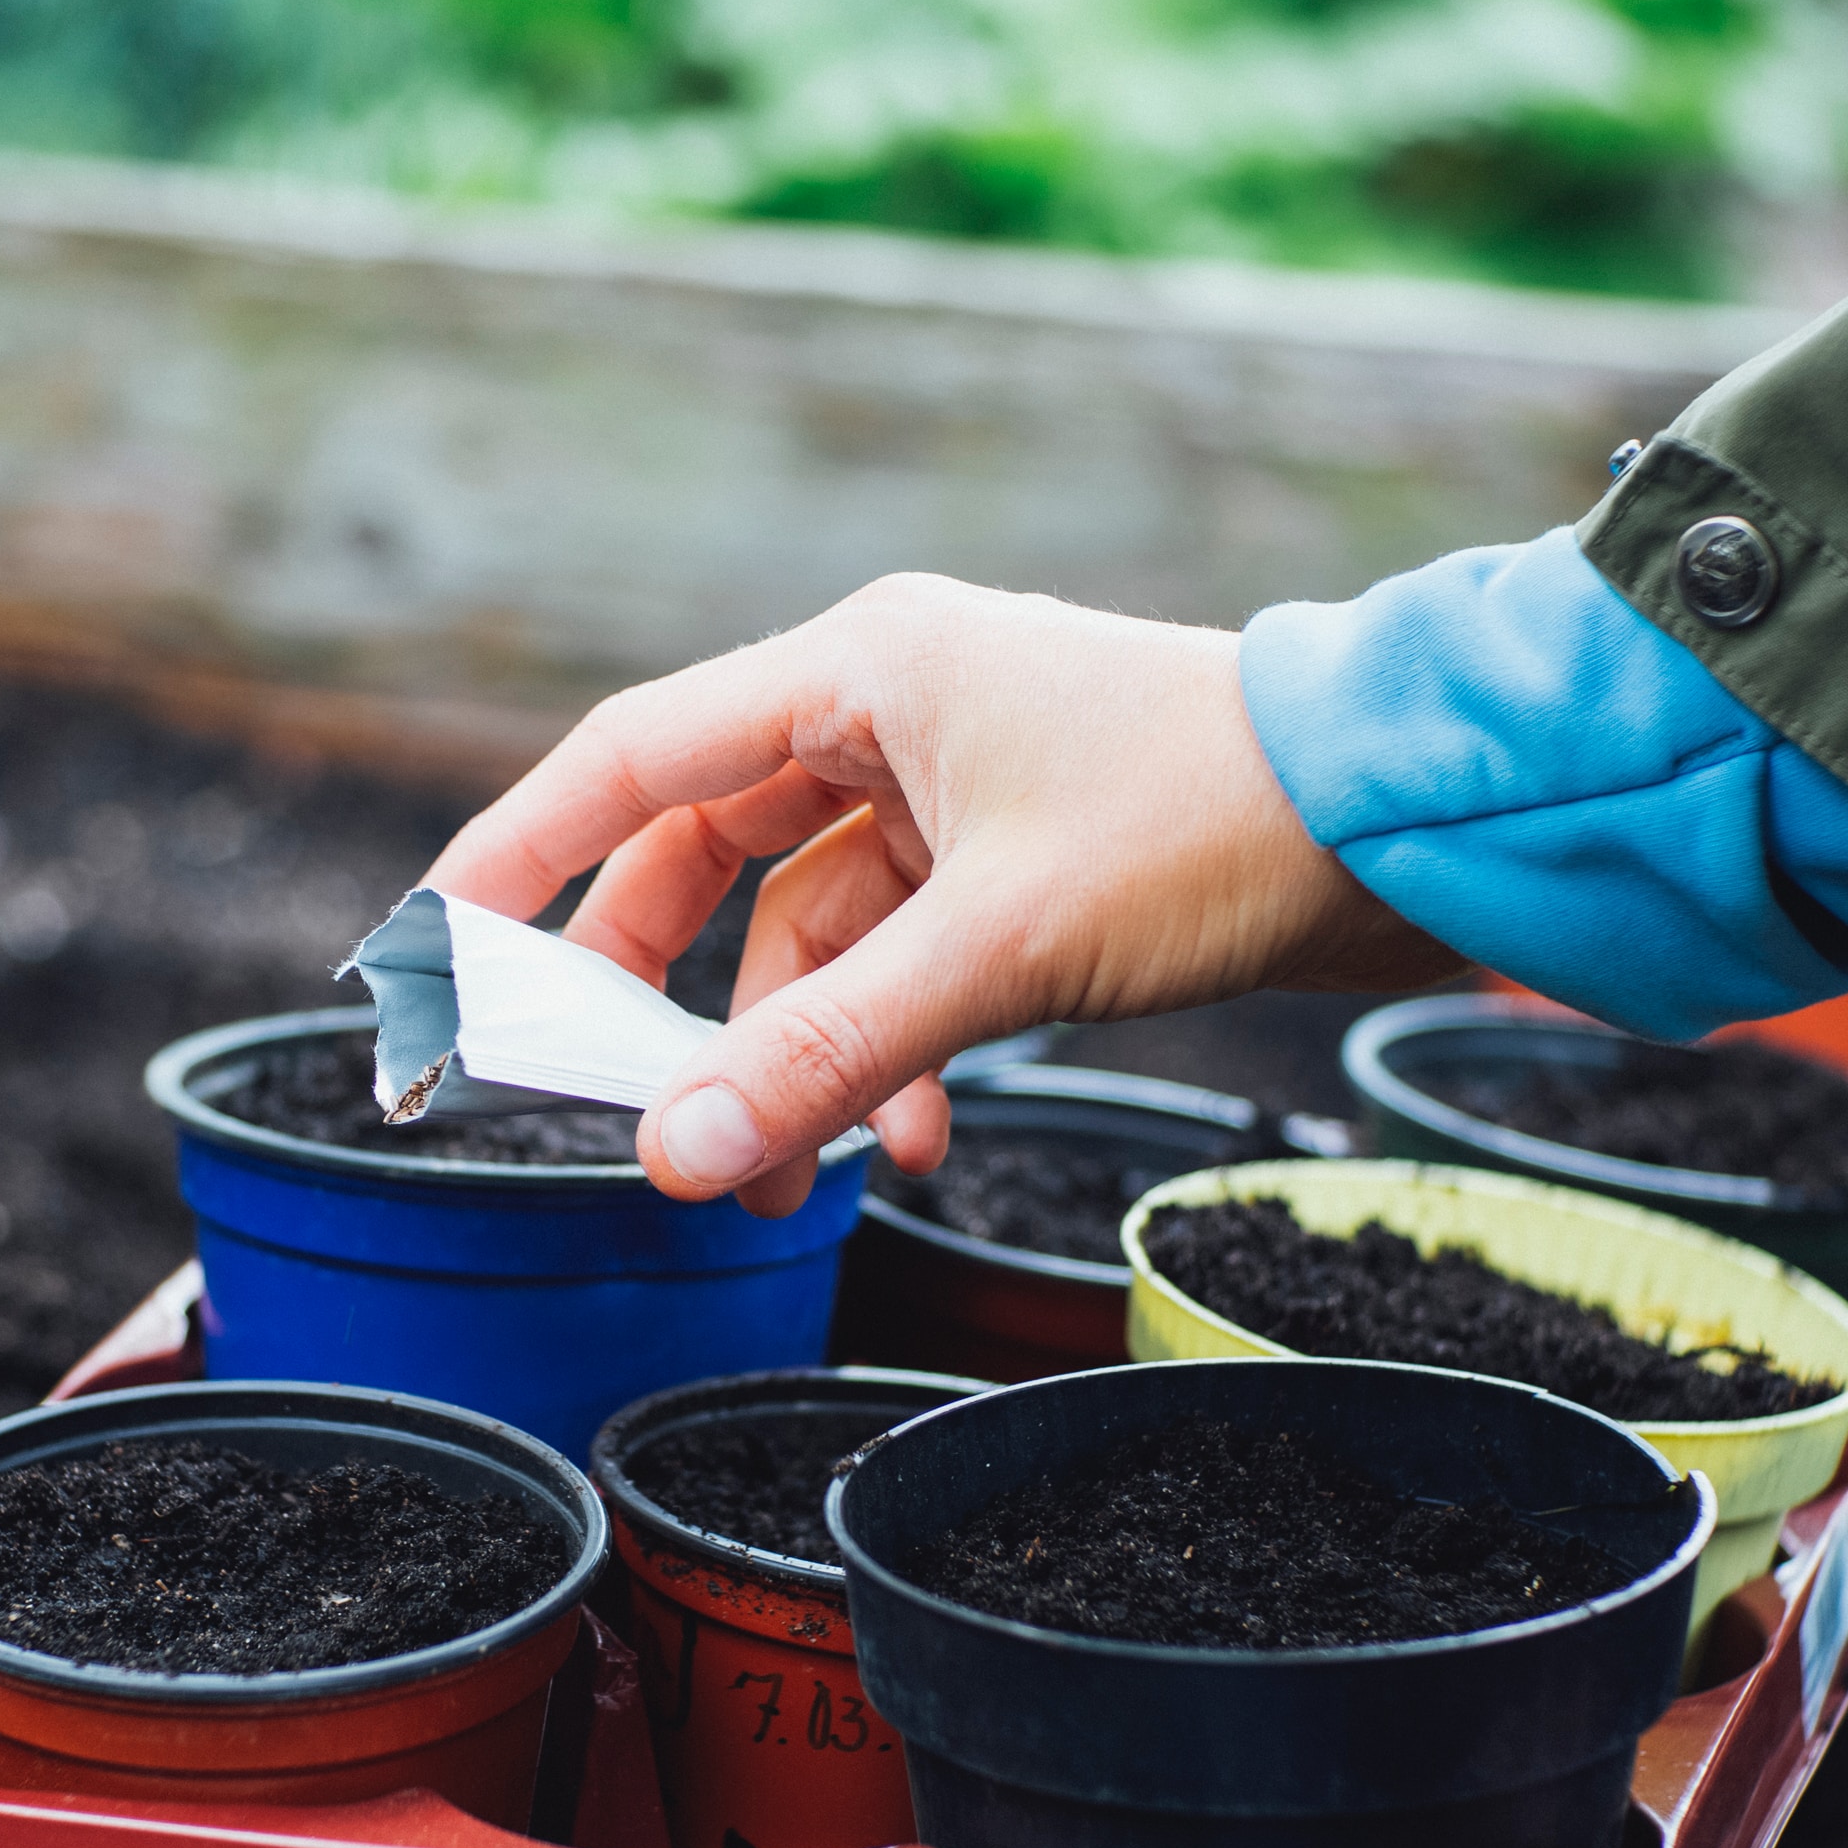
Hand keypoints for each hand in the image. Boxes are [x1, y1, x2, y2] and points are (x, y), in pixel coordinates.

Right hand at [420, 573, 1462, 1213]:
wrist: (1417, 818)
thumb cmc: (1219, 820)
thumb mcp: (1000, 947)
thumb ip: (823, 1052)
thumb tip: (674, 1157)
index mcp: (862, 672)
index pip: (627, 758)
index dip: (514, 860)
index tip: (431, 959)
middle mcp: (890, 710)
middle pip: (700, 854)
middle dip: (657, 997)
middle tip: (611, 1107)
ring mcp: (952, 785)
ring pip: (802, 928)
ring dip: (786, 1052)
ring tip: (784, 1175)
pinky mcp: (1012, 858)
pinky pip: (892, 962)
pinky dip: (879, 1052)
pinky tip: (905, 1137)